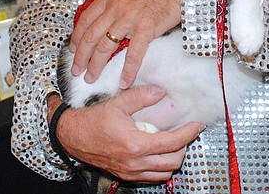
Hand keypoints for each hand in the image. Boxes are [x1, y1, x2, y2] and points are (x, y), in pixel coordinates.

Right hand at [50, 88, 203, 182]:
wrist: (71, 136)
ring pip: (164, 173)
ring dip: (172, 159)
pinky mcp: (125, 175)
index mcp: (135, 144)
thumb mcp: (118, 104)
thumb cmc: (91, 121)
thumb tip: (160, 91)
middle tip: (184, 132)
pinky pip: (151, 177)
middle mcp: (134, 162)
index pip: (173, 143)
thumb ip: (141, 97)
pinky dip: (159, 167)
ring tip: (171, 142)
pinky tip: (157, 152)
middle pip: (173, 162)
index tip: (197, 125)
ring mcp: (130, 171)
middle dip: (183, 147)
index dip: (189, 133)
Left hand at [70, 0, 182, 87]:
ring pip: (106, 46)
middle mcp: (116, 8)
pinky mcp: (147, 28)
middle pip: (91, 36)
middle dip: (81, 56)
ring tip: (92, 78)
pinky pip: (135, 53)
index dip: (77, 37)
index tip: (73, 49)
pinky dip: (128, 70)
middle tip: (76, 70)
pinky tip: (124, 81)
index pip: (86, 19)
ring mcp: (130, 19)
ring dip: (96, 65)